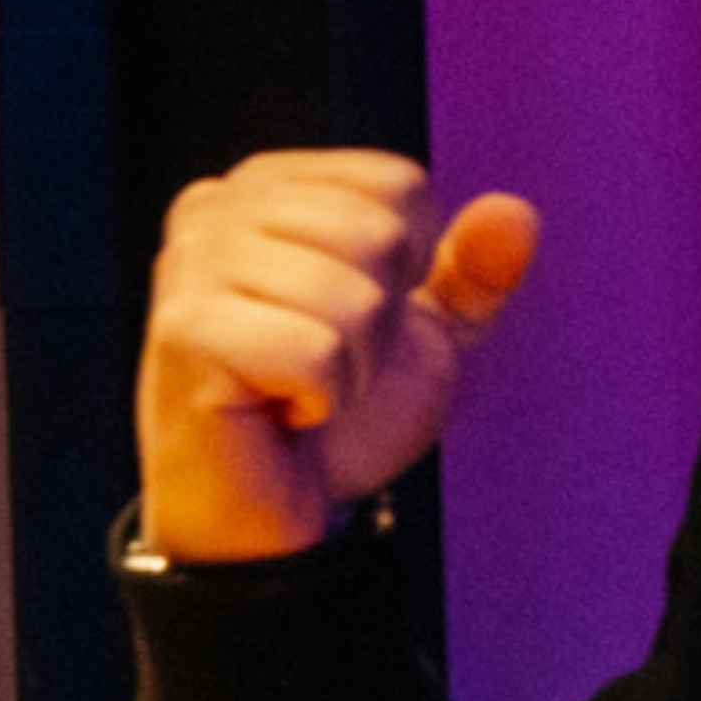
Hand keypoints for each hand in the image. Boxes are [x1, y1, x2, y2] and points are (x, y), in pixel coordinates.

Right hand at [135, 152, 539, 563]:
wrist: (270, 516)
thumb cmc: (334, 416)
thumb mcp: (422, 333)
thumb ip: (472, 271)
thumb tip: (516, 212)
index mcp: (267, 186)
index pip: (397, 183)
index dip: (408, 268)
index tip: (349, 319)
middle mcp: (216, 208)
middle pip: (377, 233)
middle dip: (380, 323)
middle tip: (322, 364)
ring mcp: (191, 266)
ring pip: (352, 297)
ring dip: (352, 370)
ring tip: (300, 393)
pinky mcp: (185, 331)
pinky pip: (315, 351)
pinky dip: (321, 400)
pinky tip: (277, 413)